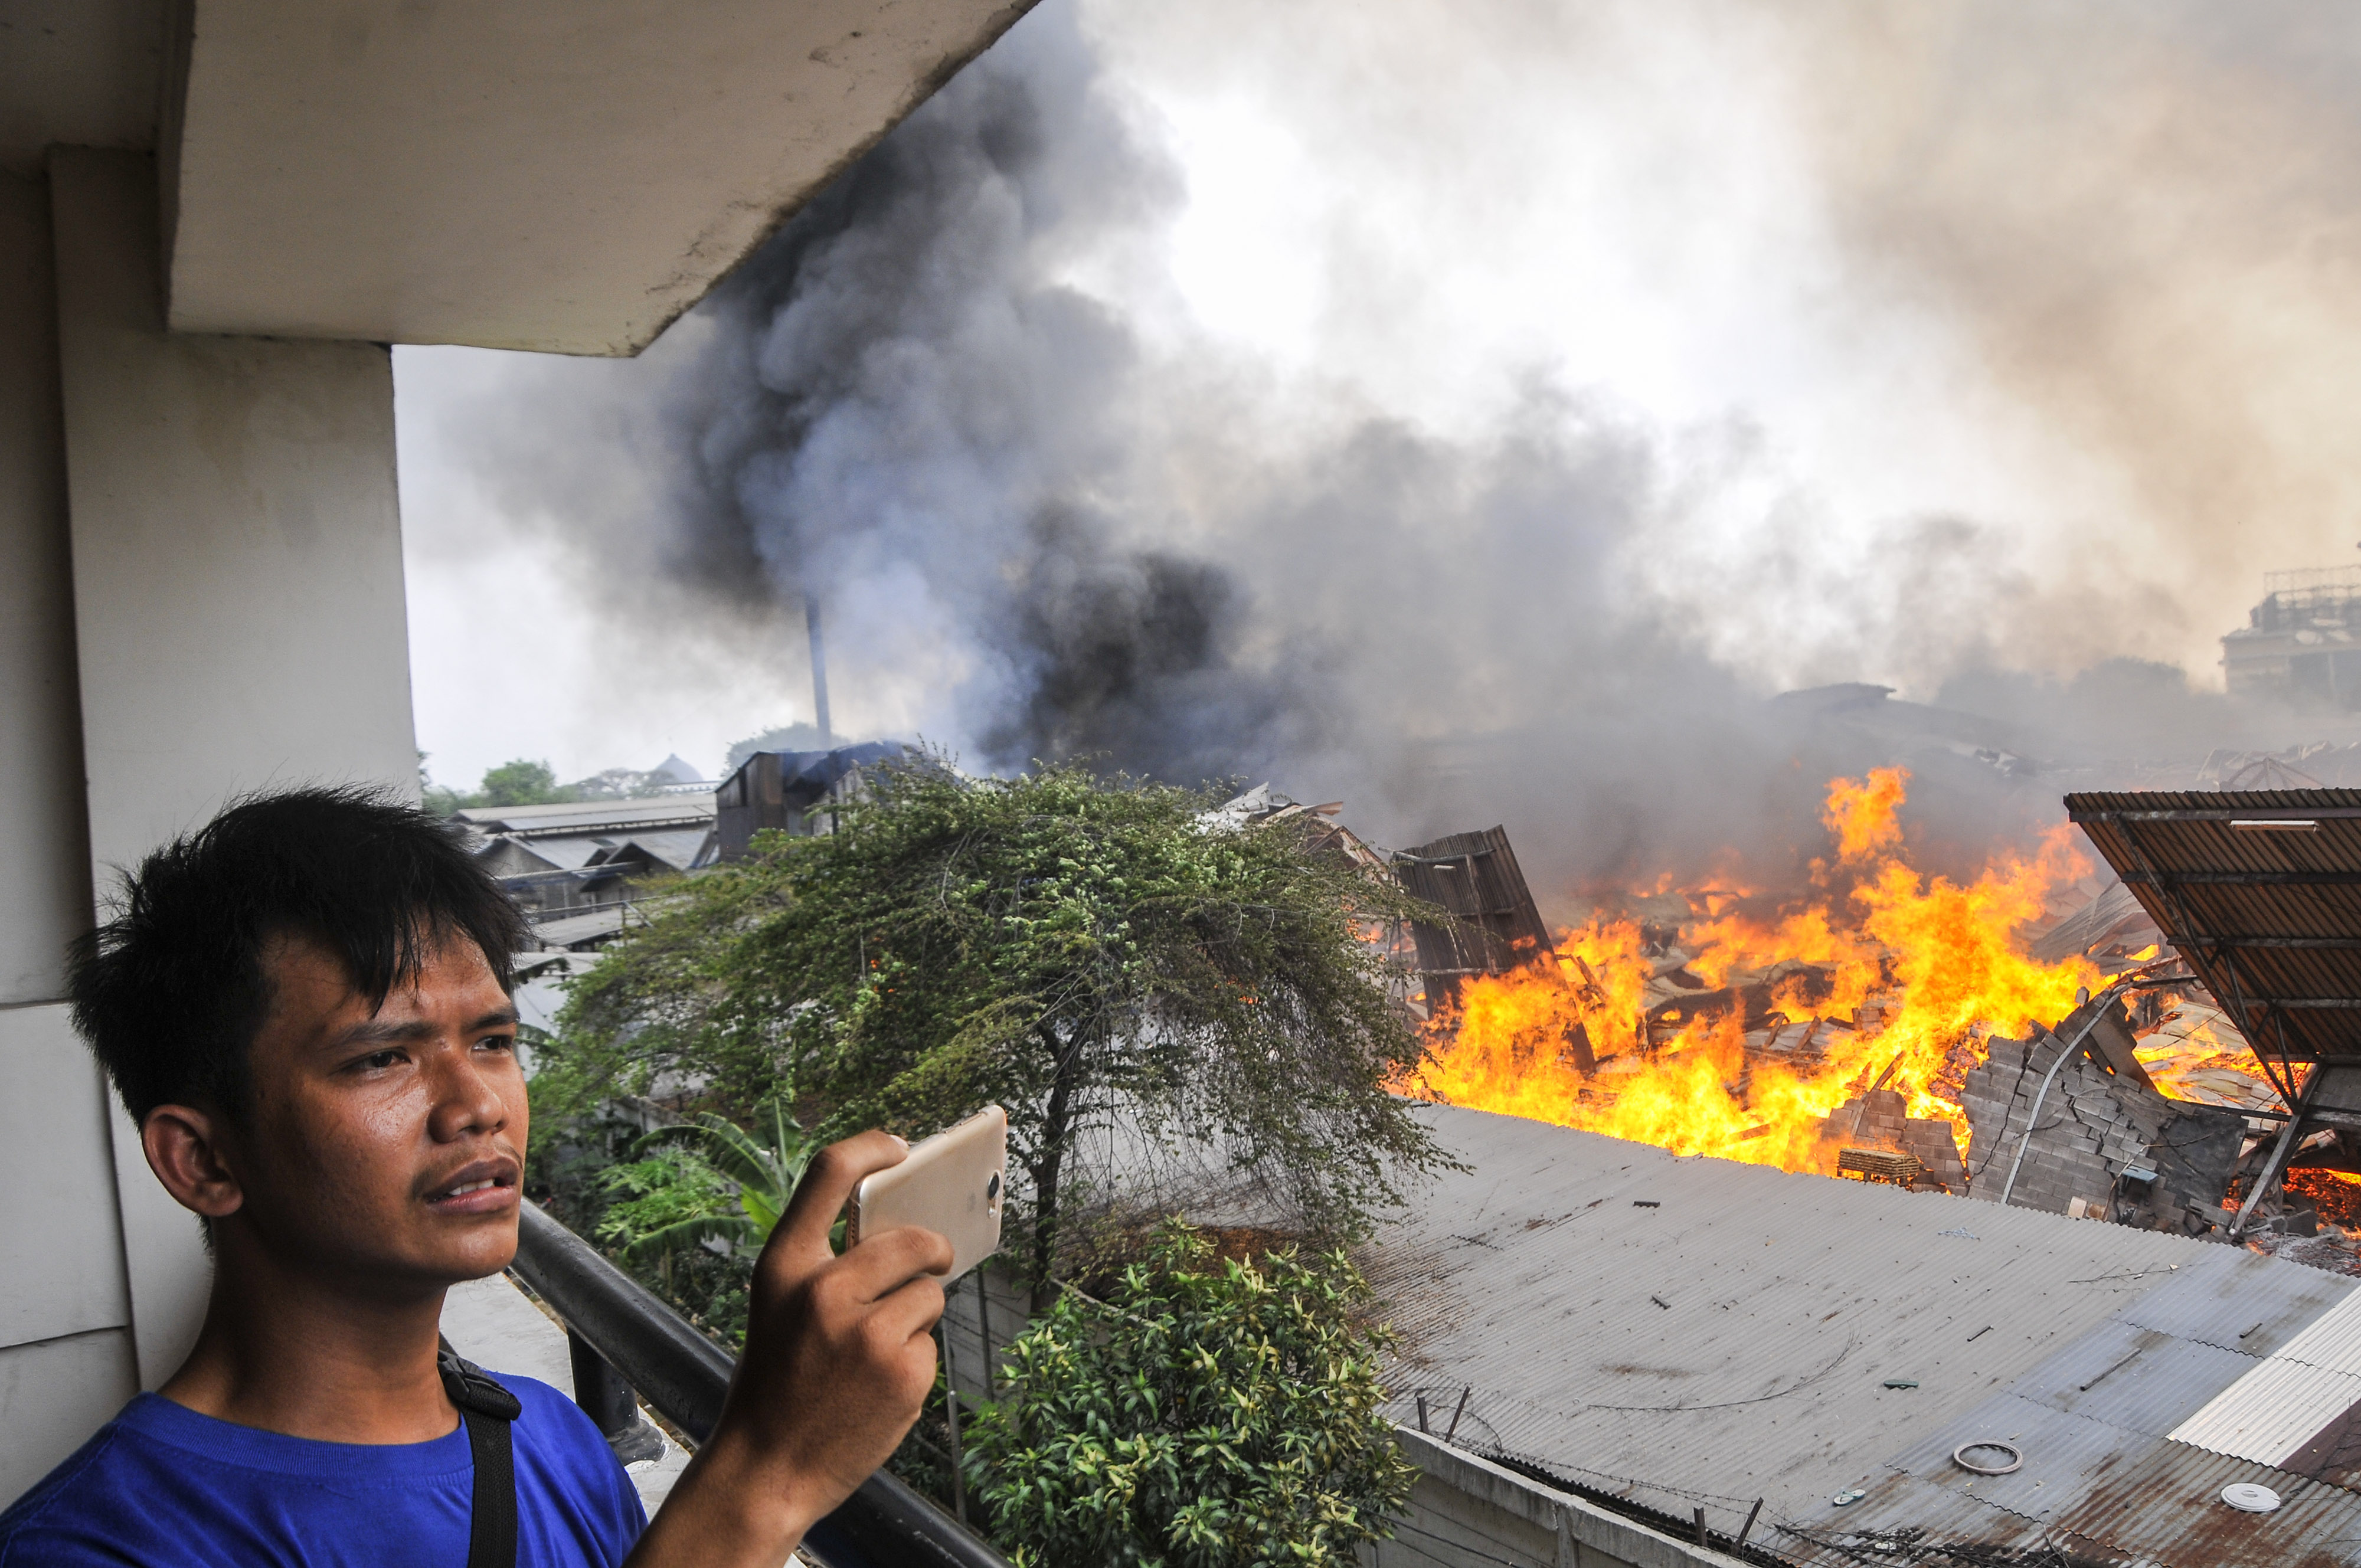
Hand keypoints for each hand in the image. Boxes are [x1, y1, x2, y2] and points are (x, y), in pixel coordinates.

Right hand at [629, 1131, 951, 1566]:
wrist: (764, 1471)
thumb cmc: (776, 1384)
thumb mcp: (781, 1308)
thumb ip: (828, 1268)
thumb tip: (898, 1235)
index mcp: (784, 1266)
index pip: (830, 1172)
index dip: (871, 1147)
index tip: (899, 1149)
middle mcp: (825, 1290)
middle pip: (912, 1239)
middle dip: (932, 1250)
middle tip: (936, 1259)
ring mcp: (867, 1332)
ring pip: (927, 1296)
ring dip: (915, 1318)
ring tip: (873, 1356)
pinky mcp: (903, 1371)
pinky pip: (928, 1345)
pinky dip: (912, 1363)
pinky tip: (877, 1390)